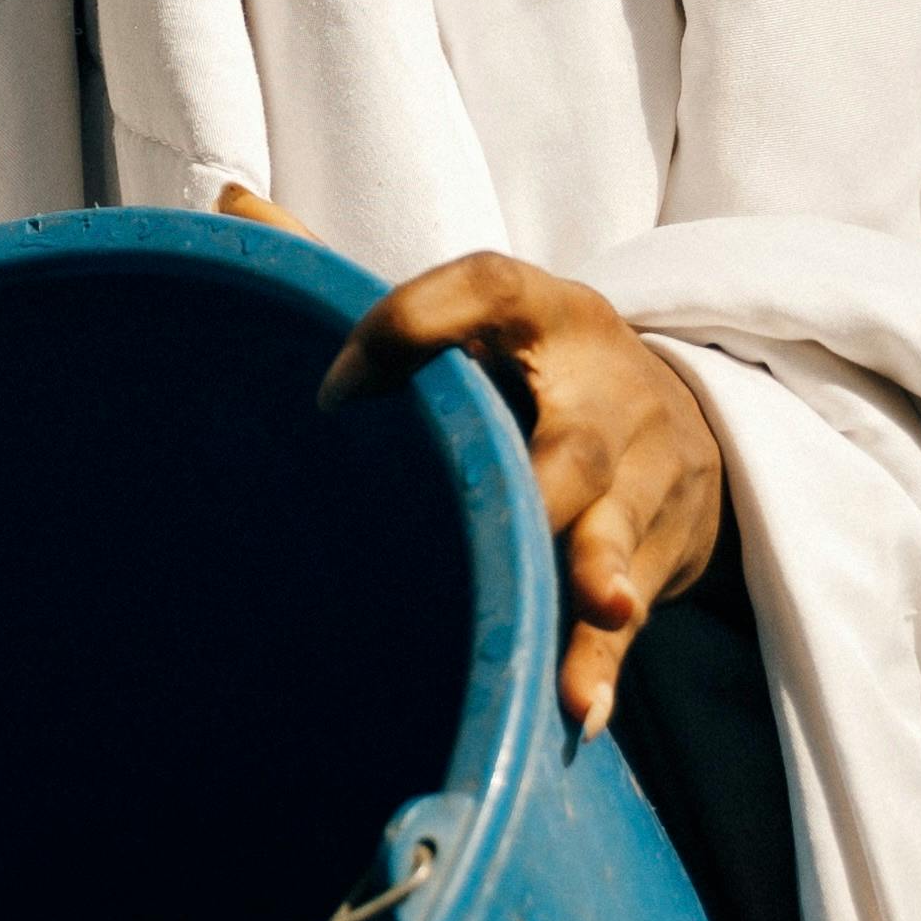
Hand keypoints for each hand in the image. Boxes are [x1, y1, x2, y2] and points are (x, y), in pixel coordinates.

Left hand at [321, 249, 723, 742]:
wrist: (692, 421)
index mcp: (543, 315)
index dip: (417, 322)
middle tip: (521, 511)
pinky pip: (633, 608)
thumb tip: (229, 209)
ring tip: (596, 609)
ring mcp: (642, 477)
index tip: (334, 388)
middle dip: (555, 476)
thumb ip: (349, 268)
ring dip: (600, 577)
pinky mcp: (658, 550)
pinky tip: (577, 710)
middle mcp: (602, 391)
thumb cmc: (533, 370)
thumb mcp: (467, 314)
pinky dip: (605, 663)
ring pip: (617, 529)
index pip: (488, 289)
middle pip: (580, 433)